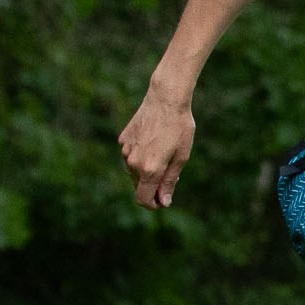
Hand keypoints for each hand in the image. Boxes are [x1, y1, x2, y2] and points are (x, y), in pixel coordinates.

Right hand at [118, 87, 195, 209]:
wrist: (166, 99)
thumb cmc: (179, 128)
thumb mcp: (181, 157)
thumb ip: (170, 182)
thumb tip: (163, 202)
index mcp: (150, 170)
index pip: (143, 199)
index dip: (152, 204)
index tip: (162, 201)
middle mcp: (133, 163)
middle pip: (139, 186)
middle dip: (153, 185)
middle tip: (171, 169)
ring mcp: (126, 151)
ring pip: (134, 171)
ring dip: (147, 169)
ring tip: (164, 151)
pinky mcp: (123, 140)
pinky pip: (131, 155)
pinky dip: (141, 154)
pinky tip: (153, 140)